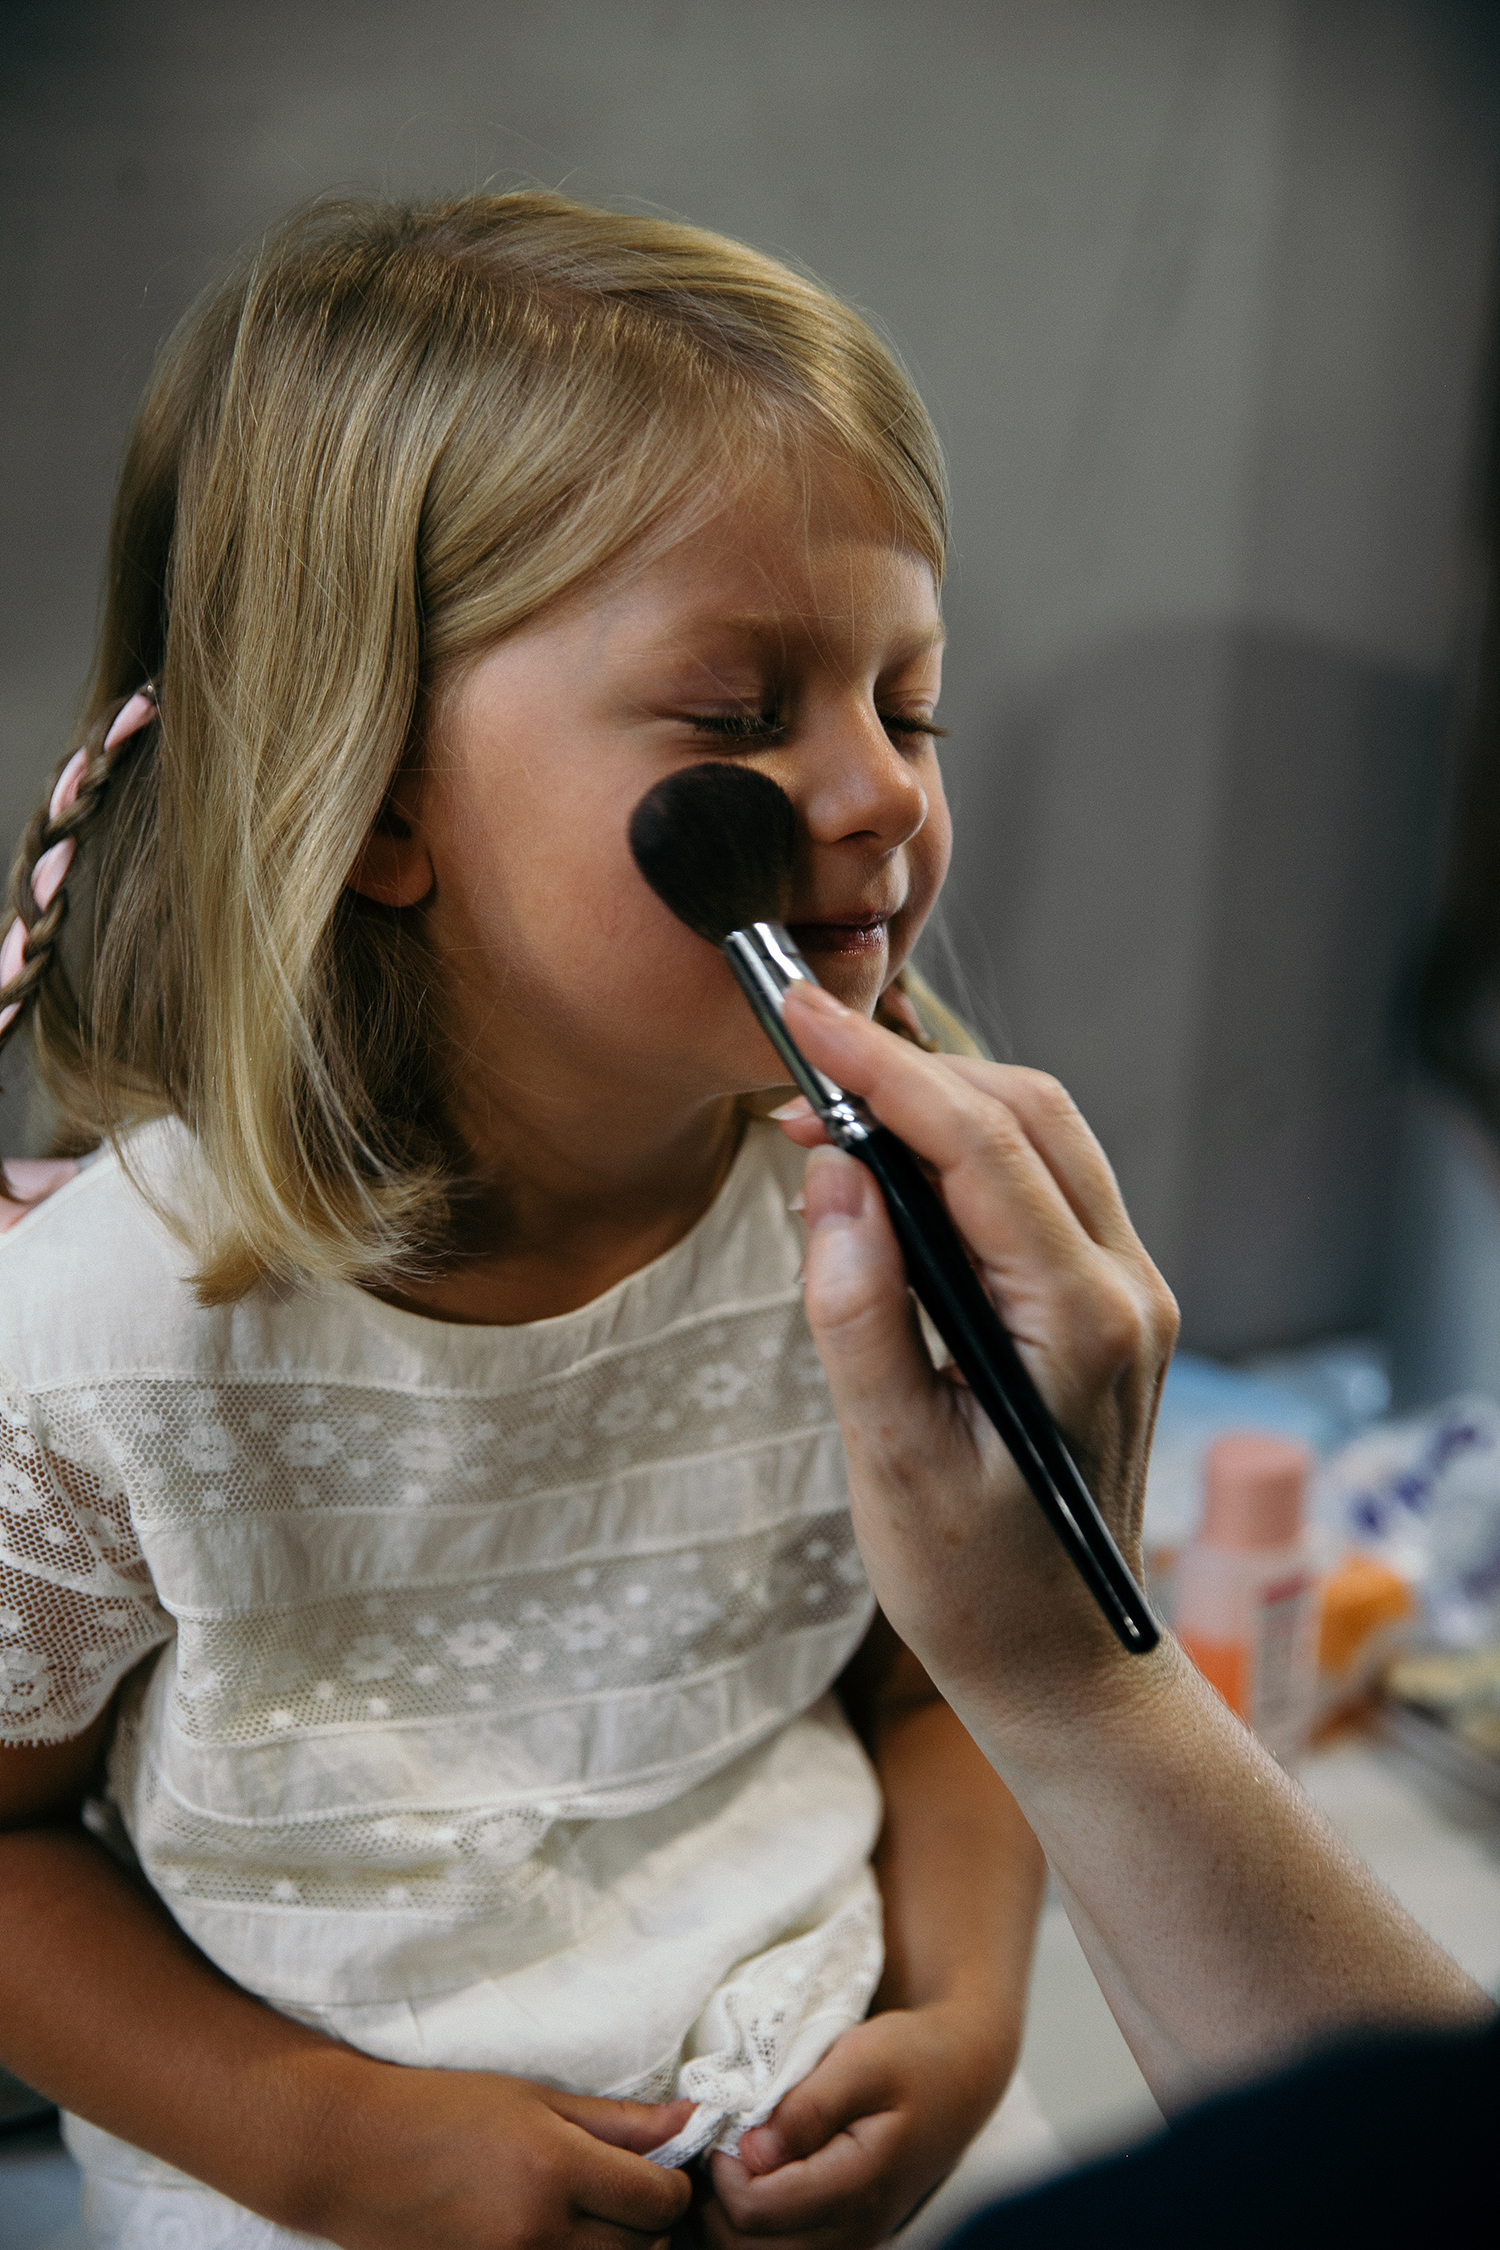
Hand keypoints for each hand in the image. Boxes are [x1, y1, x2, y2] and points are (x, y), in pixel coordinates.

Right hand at [290, 2057, 693, 2249]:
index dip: (672, 2183)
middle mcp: (537, 2233)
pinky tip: (558, 2239)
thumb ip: (619, 2121)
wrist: (354, 2152)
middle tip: (627, 2193)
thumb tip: (690, 2121)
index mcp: (554, 2170)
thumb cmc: (443, 2109)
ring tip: (592, 2217)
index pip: (659, 2201)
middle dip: (648, 2224)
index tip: (657, 2169)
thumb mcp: (535, 2098)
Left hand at [702, 2004, 1007, 2249]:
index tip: (722, 2120)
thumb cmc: (911, 2057)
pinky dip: (748, 2224)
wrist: (959, 2074)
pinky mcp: (843, 2237)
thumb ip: (808, 2106)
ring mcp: (850, 2240)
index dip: (722, 2168)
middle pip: (747, 2248)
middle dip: (714, 2199)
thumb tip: (752, 2150)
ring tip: (728, 2156)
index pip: (756, 2210)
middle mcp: (854, 2230)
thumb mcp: (863, 2058)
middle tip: (716, 2140)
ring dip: (726, 2215)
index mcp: (858, 2186)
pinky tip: (747, 2176)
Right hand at [778, 980, 1178, 1736]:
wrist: (1066, 1666)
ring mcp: (1128, 1294)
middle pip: (1026, 1113)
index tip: (798, 1017)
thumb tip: (833, 1177)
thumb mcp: (893, 1462)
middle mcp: (1126, 1290)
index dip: (885, 1067)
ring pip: (1041, 1137)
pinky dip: (963, 1155)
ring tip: (828, 1123)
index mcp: (1082, 1323)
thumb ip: (859, 1316)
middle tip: (798, 1077)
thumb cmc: (975, 1588)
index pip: (982, 1143)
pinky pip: (1040, 1187)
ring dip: (937, 1106)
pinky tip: (888, 1179)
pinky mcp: (1107, 1306)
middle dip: (910, 1070)